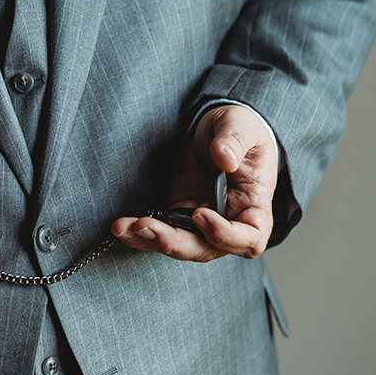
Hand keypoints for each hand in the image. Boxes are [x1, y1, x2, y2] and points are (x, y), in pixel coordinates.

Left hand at [111, 104, 277, 262]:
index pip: (249, 238)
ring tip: (123, 227)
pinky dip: (139, 233)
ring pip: (178, 245)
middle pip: (205, 249)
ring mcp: (200, 223)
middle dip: (173, 242)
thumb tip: (223, 157)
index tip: (200, 214)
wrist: (218, 131)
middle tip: (146, 226)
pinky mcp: (178, 215)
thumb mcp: (241, 125)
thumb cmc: (240, 131)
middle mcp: (228, 223)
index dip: (225, 236)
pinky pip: (160, 232)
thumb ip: (234, 140)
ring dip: (149, 240)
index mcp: (254, 207)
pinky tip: (121, 226)